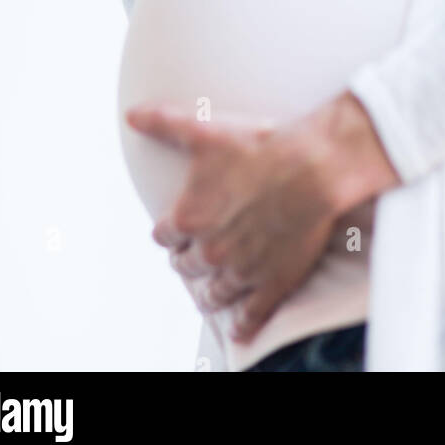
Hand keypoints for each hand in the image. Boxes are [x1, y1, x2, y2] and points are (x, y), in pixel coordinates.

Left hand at [125, 93, 400, 344]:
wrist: (313, 166)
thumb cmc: (260, 146)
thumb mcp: (205, 131)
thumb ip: (164, 124)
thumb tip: (131, 115)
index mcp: (189, 217)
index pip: (164, 236)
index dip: (170, 231)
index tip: (176, 229)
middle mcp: (210, 249)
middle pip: (186, 265)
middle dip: (189, 259)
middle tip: (197, 255)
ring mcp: (241, 271)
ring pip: (214, 294)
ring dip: (210, 292)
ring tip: (212, 292)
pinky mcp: (272, 284)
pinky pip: (251, 315)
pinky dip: (243, 325)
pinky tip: (240, 329)